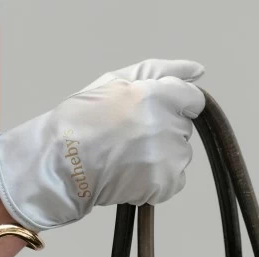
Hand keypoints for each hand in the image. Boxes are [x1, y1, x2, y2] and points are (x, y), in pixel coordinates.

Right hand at [0, 59, 205, 231]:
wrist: (60, 163)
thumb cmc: (82, 119)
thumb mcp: (116, 80)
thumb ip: (161, 71)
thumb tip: (197, 71)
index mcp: (156, 95)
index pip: (192, 99)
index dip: (174, 105)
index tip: (152, 114)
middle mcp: (167, 125)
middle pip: (183, 128)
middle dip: (163, 130)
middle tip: (129, 136)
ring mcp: (168, 156)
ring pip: (180, 154)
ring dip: (162, 156)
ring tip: (128, 157)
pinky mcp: (165, 183)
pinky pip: (174, 180)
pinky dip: (158, 181)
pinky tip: (132, 174)